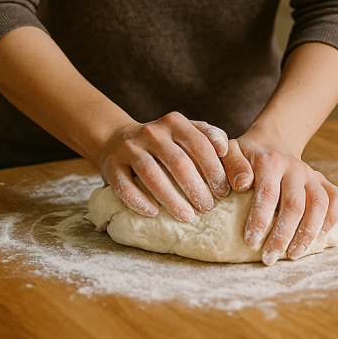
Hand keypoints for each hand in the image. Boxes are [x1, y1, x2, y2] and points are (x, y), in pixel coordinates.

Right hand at [96, 112, 229, 221]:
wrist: (118, 139)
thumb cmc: (163, 142)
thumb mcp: (185, 131)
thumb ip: (208, 136)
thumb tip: (227, 152)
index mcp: (174, 122)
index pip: (199, 144)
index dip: (214, 169)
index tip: (224, 191)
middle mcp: (151, 132)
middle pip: (177, 162)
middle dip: (196, 187)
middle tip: (208, 207)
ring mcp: (129, 147)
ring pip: (151, 174)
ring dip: (171, 199)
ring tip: (187, 216)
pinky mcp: (111, 165)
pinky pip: (124, 186)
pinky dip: (139, 201)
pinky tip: (153, 213)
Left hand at [221, 132, 337, 265]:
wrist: (273, 141)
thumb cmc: (249, 154)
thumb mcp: (232, 152)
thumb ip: (233, 165)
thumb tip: (242, 184)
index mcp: (270, 161)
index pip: (268, 193)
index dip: (260, 220)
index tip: (250, 242)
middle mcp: (295, 167)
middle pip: (294, 204)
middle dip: (282, 235)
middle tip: (269, 258)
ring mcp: (312, 174)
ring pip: (318, 204)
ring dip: (308, 233)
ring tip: (293, 254)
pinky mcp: (323, 181)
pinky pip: (335, 199)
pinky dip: (331, 219)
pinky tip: (318, 239)